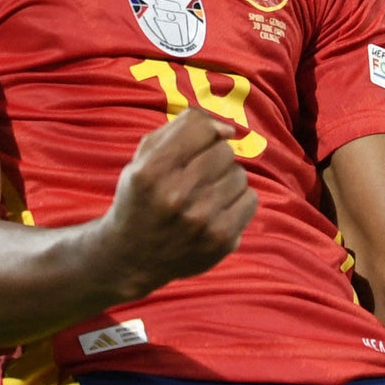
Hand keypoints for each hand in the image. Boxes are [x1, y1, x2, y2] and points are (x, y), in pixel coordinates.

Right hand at [99, 108, 257, 299]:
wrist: (134, 257)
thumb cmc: (142, 198)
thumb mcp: (142, 158)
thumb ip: (180, 129)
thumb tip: (227, 130)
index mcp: (150, 171)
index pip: (200, 127)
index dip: (203, 131)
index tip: (198, 143)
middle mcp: (175, 196)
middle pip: (224, 150)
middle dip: (213, 157)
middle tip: (197, 174)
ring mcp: (201, 221)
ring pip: (239, 174)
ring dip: (225, 179)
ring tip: (205, 194)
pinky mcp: (222, 241)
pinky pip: (251, 199)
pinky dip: (237, 201)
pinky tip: (217, 209)